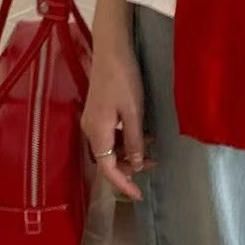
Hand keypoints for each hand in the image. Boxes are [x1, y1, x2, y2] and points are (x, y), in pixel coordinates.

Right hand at [80, 30, 156, 200]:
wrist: (110, 48)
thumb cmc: (123, 78)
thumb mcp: (133, 112)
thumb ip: (134, 140)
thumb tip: (136, 165)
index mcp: (97, 133)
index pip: (107, 170)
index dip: (123, 185)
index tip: (139, 195)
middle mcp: (90, 130)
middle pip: (107, 160)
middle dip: (129, 167)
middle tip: (154, 164)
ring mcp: (92, 120)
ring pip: (109, 148)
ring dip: (129, 153)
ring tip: (152, 149)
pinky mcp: (97, 111)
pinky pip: (110, 135)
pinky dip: (125, 139)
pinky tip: (142, 133)